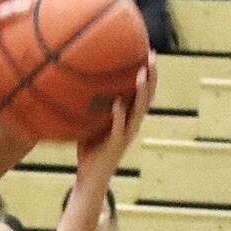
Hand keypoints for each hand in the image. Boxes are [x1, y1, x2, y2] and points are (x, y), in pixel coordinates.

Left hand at [75, 56, 155, 185]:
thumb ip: (92, 106)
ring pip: (138, 110)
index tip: (150, 53)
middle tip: (153, 56)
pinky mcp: (115, 144)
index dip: (150, 74)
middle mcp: (132, 124)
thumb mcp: (92, 123)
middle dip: (152, 76)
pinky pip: (119, 127)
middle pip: (148, 97)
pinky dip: (119, 114)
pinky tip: (118, 102)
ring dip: (141, 92)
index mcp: (129, 118)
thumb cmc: (90, 149)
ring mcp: (125, 134)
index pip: (144, 93)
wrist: (91, 177)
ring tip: (140, 73)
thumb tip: (77, 84)